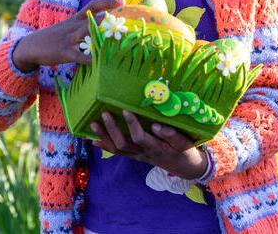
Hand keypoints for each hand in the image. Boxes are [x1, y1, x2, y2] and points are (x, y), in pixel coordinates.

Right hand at [11, 0, 122, 71]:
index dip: (108, 2)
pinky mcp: (64, 52)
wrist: (30, 47)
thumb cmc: (53, 38)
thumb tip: (103, 23)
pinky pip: (79, 56)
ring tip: (115, 36)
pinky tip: (100, 64)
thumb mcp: (68, 27)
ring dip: (101, 33)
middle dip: (109, 17)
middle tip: (124, 21)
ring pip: (87, 32)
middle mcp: (74, 26)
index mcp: (75, 19)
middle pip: (93, 17)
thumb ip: (83, 25)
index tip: (122, 1)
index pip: (93, 5)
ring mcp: (69, 39)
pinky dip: (90, 60)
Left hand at [91, 111, 208, 180]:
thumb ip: (171, 135)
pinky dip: (105, 146)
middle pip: (123, 144)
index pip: (140, 137)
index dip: (131, 125)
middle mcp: (143, 153)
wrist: (185, 167)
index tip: (125, 110)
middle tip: (104, 114)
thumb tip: (155, 125)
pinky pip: (118, 152)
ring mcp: (138, 156)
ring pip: (117, 149)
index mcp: (156, 148)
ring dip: (104, 137)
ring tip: (93, 124)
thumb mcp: (184, 143)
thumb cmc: (185, 151)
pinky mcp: (135, 156)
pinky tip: (94, 140)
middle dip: (112, 129)